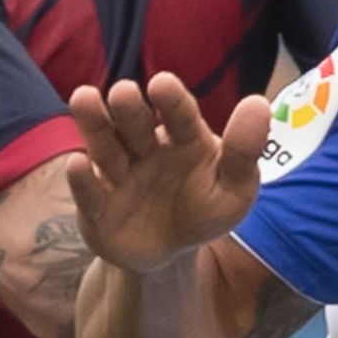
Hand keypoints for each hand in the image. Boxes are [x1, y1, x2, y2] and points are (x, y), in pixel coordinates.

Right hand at [64, 72, 266, 271]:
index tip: (162, 84)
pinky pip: (89, 193)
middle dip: (129, 108)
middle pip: (135, 122)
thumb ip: (244, 152)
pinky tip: (79, 164)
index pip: (178, 112)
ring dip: (95, 123)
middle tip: (124, 93)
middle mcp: (144, 146)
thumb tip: (259, 103)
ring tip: (84, 98)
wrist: (169, 253)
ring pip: (105, 145)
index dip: (171, 99)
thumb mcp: (234, 189)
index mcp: (182, 136)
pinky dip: (83, 180)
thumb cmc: (204, 210)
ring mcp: (117, 173)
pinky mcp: (96, 207)